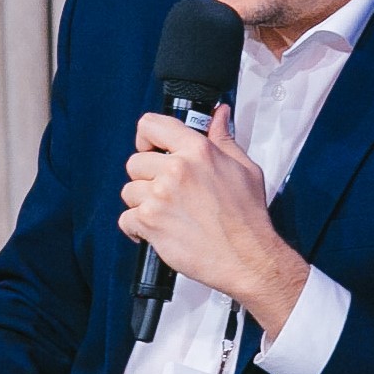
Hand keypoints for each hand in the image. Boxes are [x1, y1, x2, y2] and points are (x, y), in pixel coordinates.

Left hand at [118, 104, 308, 334]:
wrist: (247, 258)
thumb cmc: (247, 218)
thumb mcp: (244, 168)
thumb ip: (224, 138)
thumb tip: (218, 116)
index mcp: (197, 151)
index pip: (151, 125)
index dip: (146, 137)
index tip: (150, 148)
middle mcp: (175, 170)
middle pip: (135, 162)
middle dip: (146, 177)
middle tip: (165, 191)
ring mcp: (160, 196)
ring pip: (129, 191)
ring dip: (142, 203)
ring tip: (165, 213)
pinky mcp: (150, 222)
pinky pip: (126, 219)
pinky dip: (136, 228)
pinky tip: (155, 230)